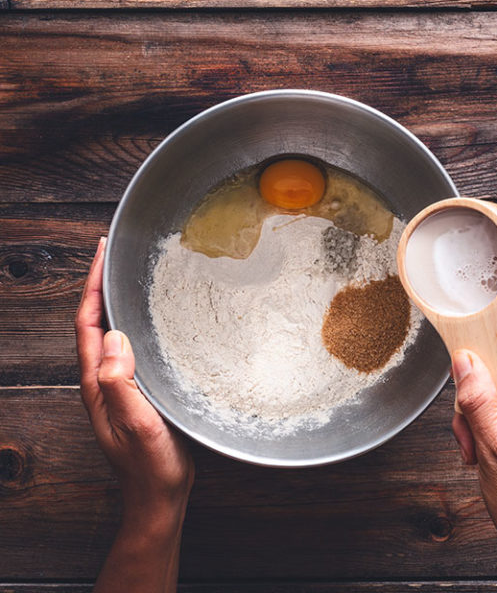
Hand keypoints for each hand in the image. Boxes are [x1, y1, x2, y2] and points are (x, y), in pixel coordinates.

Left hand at [75, 238, 193, 592]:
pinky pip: (128, 346)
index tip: (102, 253)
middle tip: (114, 254)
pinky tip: (149, 318)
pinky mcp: (135, 390)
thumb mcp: (137, 426)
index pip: (86, 324)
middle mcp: (102, 380)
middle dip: (98, 284)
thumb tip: (114, 338)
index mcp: (97, 384)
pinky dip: (132, 322)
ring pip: (109, 333)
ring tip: (128, 276)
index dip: (91, 285)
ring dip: (113, 301)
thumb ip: (121, 385)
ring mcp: (117, 385)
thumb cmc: (150, 466)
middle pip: (93, 322)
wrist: (158, 495)